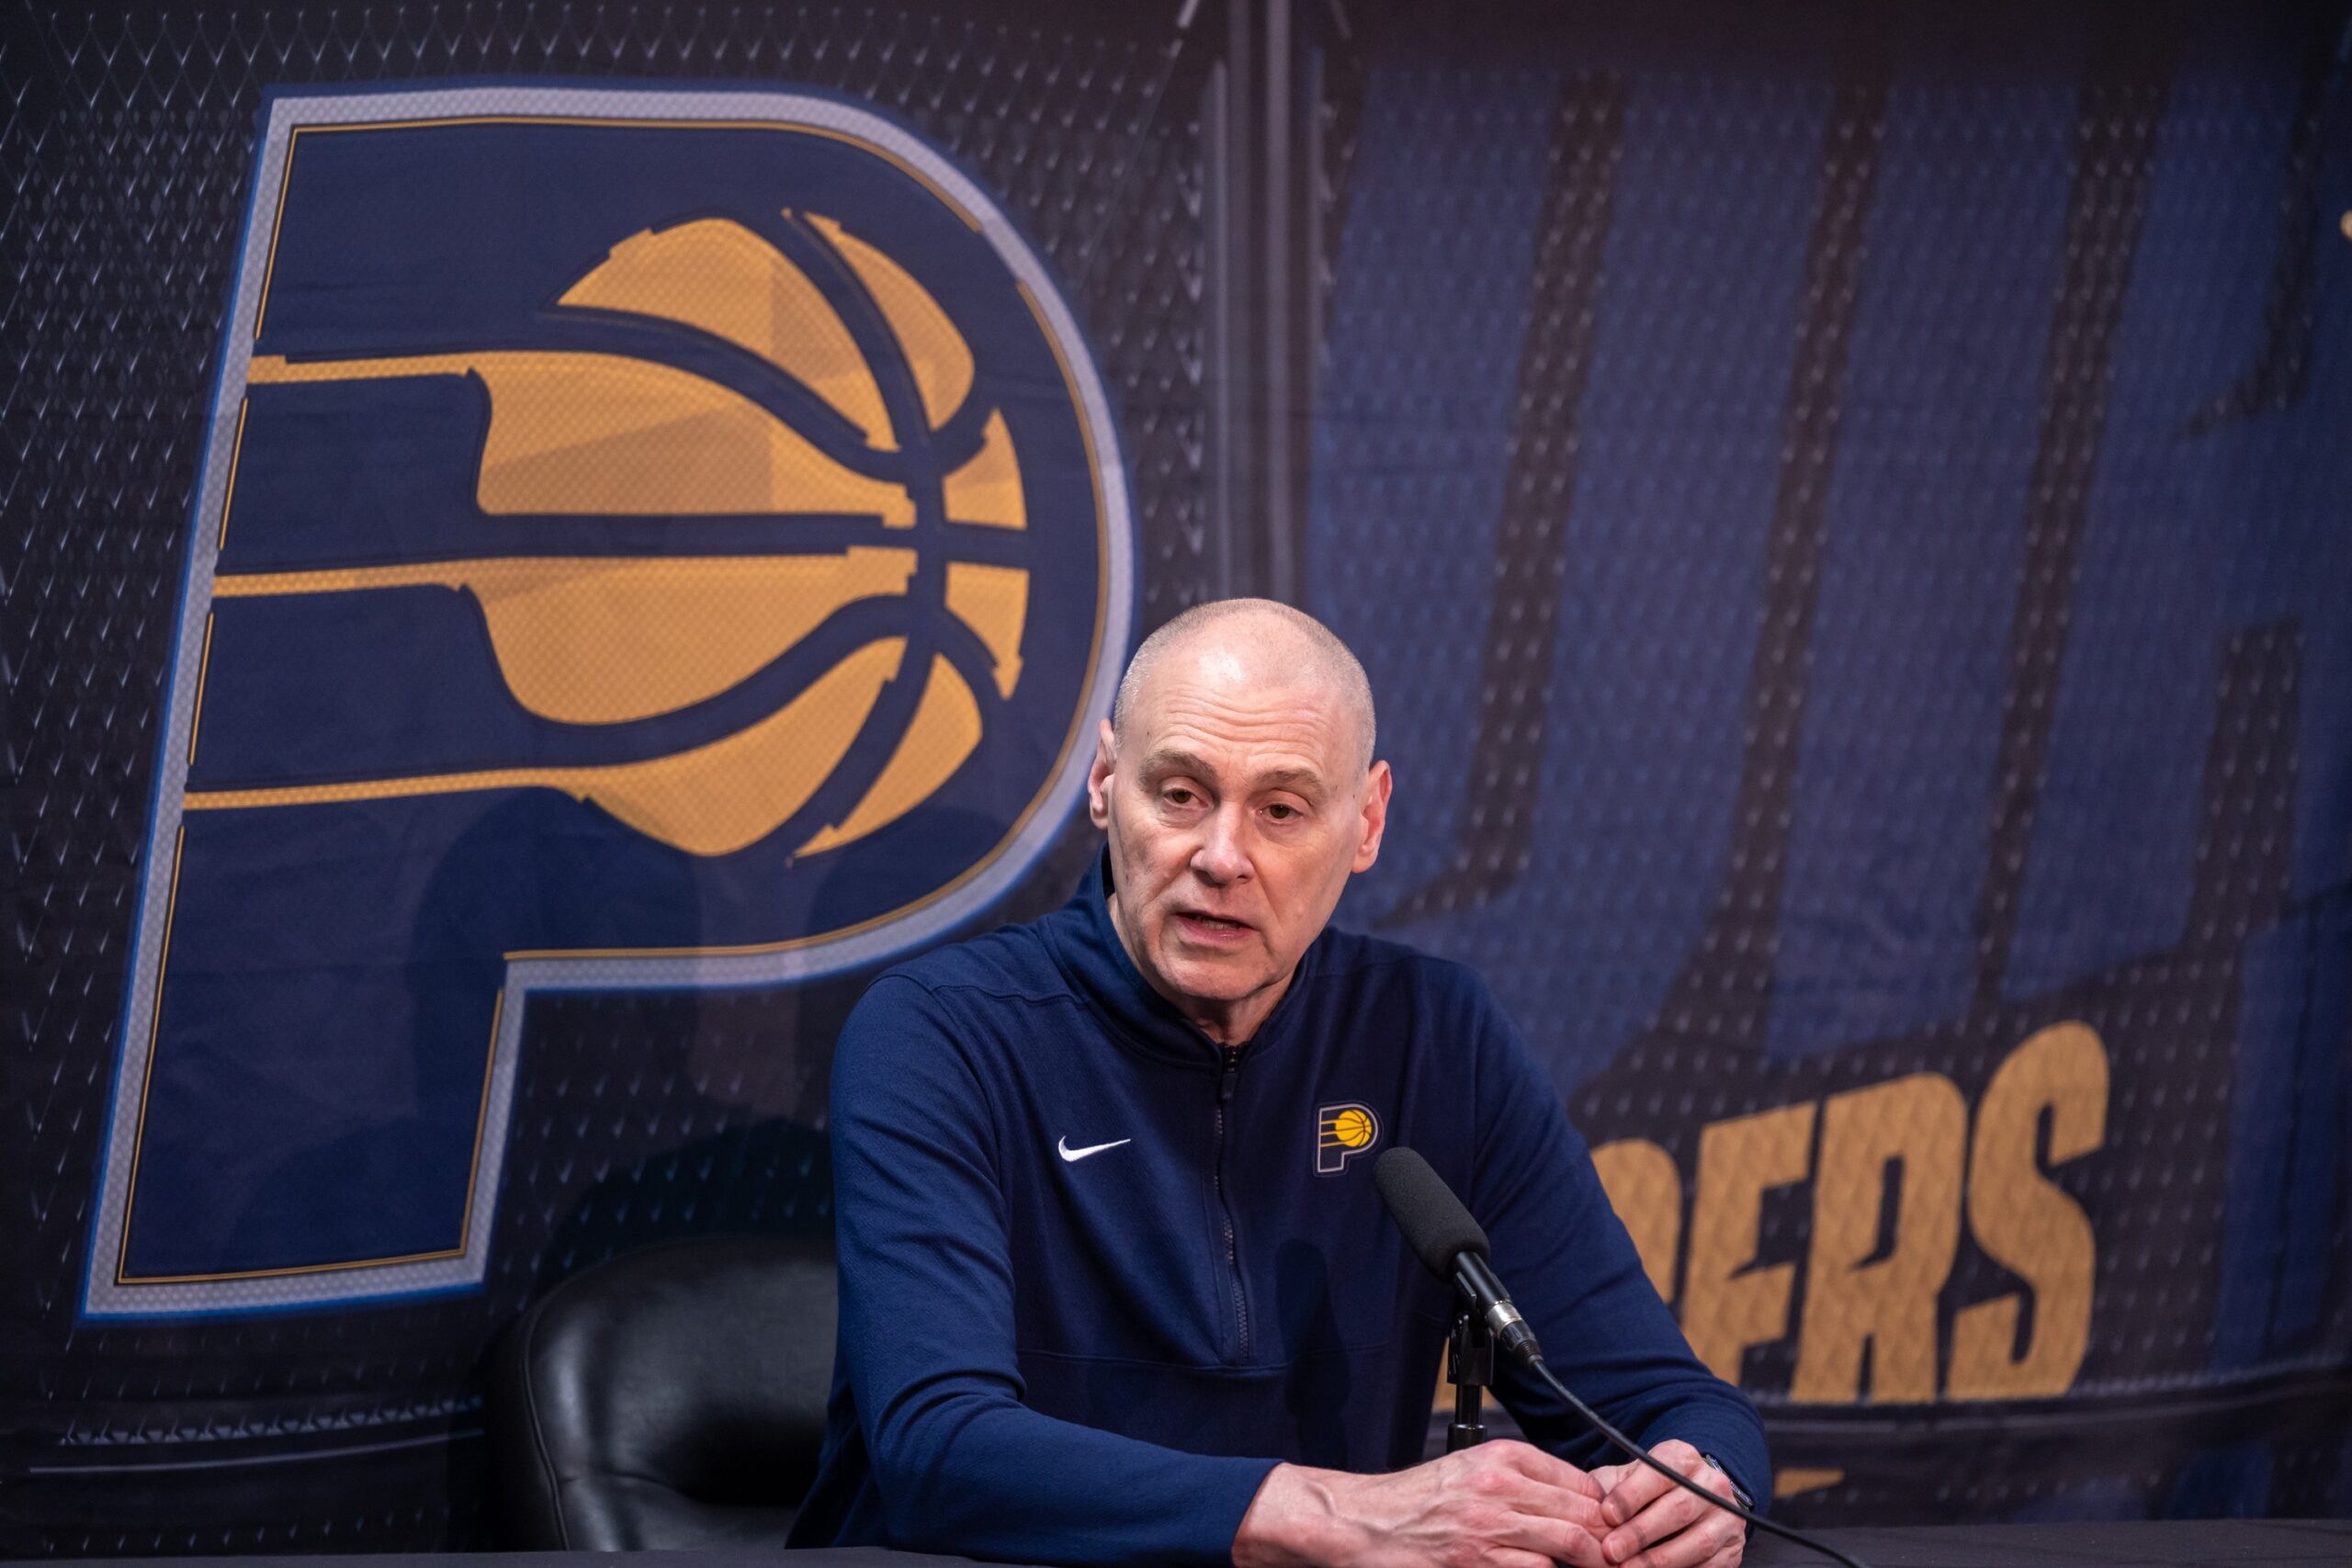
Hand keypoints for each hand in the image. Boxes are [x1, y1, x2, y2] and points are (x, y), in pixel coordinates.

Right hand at [1233, 1439, 1611, 1567]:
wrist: (1365, 1523)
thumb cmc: (1417, 1499)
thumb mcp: (1470, 1468)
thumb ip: (1518, 1478)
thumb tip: (1573, 1500)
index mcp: (1502, 1456)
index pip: (1579, 1481)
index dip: (1603, 1509)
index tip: (1613, 1527)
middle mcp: (1500, 1485)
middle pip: (1583, 1511)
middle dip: (1606, 1538)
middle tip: (1617, 1555)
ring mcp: (1491, 1525)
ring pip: (1571, 1542)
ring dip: (1591, 1560)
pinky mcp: (1478, 1562)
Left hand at [1589, 1440, 1744, 1567]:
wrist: (1691, 1501)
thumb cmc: (1646, 1491)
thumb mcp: (1626, 1479)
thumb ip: (1607, 1488)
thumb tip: (1582, 1506)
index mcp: (1682, 1458)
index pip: (1658, 1474)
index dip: (1631, 1496)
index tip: (1606, 1515)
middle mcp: (1711, 1484)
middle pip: (1677, 1510)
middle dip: (1641, 1533)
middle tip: (1611, 1551)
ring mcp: (1727, 1518)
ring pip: (1697, 1542)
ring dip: (1659, 1560)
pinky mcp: (1733, 1550)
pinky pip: (1710, 1566)